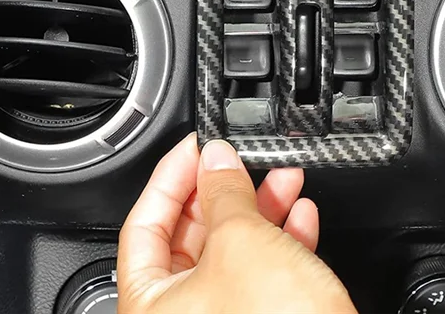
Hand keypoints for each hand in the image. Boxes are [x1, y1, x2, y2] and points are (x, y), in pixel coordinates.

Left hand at [118, 135, 356, 313]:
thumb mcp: (242, 243)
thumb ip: (224, 192)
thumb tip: (215, 159)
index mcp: (150, 306)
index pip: (144, 224)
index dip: (171, 177)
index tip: (194, 146)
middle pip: (191, 237)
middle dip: (225, 191)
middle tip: (242, 160)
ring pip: (233, 251)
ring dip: (261, 210)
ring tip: (285, 180)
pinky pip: (263, 273)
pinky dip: (281, 241)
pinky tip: (301, 219)